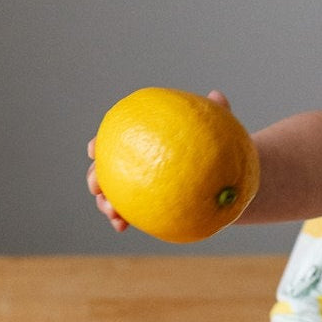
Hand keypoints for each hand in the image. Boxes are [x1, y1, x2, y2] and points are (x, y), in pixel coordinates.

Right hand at [87, 90, 231, 233]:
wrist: (228, 180)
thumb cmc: (218, 149)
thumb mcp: (219, 131)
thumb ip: (217, 112)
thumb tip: (216, 95)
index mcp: (145, 140)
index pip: (116, 139)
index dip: (99, 144)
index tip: (93, 149)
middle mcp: (138, 163)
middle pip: (106, 169)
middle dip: (95, 177)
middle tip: (96, 186)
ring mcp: (141, 187)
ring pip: (113, 194)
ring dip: (104, 204)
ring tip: (111, 212)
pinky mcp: (148, 207)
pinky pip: (129, 214)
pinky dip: (121, 219)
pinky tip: (121, 226)